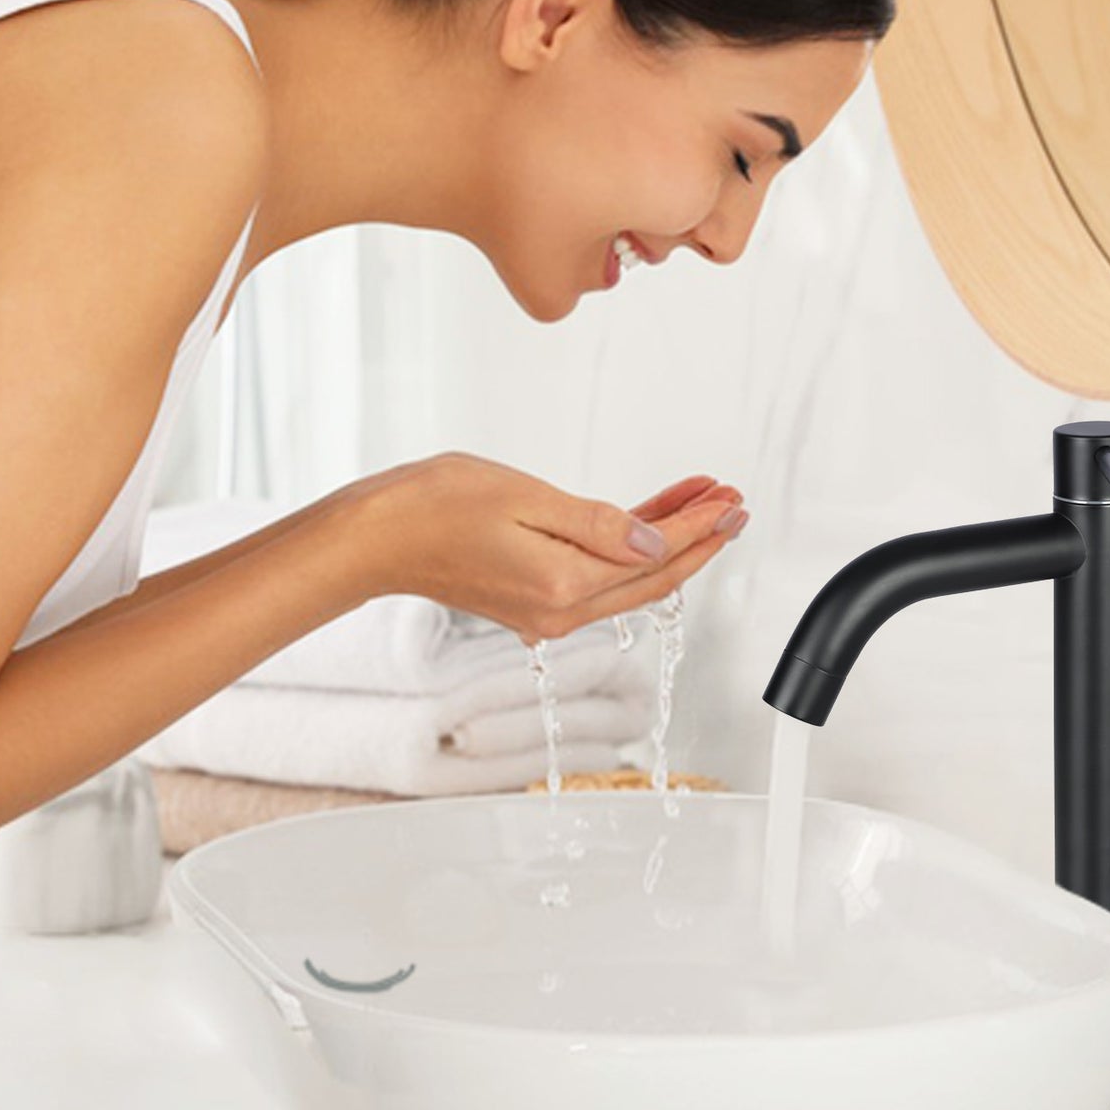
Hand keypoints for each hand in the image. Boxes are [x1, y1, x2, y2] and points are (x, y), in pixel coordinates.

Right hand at [336, 453, 747, 645]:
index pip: (655, 558)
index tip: (731, 501)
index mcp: (563, 586)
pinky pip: (600, 577)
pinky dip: (630, 547)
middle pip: (653, 577)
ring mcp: (547, 612)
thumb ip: (599, 524)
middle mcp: (560, 612)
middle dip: (699, 538)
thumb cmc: (434, 506)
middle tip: (733, 502)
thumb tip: (656, 541)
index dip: (699, 528)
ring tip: (703, 500)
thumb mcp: (526, 498)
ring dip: (669, 540)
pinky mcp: (534, 601)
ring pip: (630, 578)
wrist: (375, 538)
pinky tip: (650, 518)